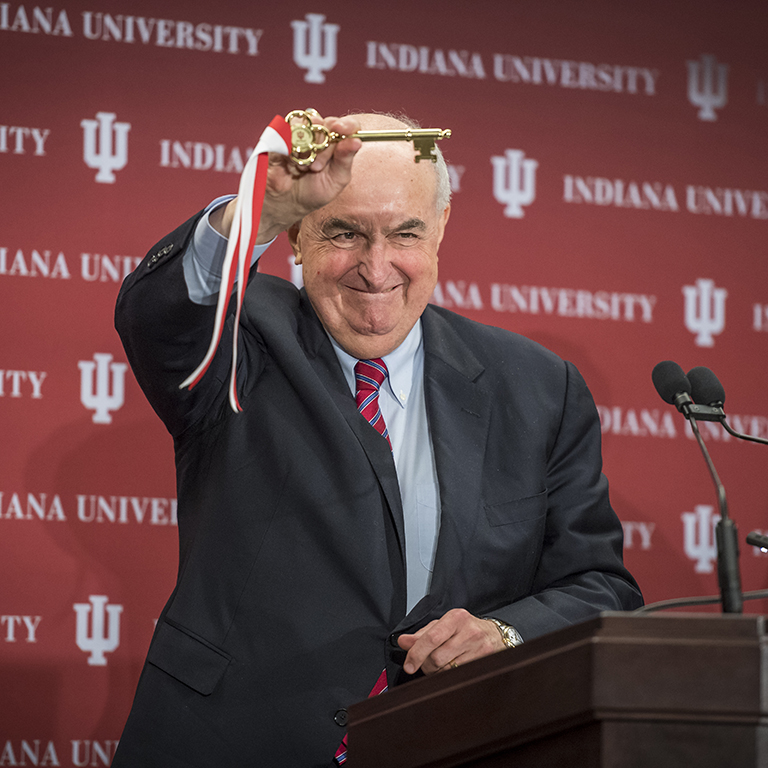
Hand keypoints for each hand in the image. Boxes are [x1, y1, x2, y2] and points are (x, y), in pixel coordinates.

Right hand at [209, 114, 361, 243]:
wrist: (285, 201)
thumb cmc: (313, 192)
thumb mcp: (336, 180)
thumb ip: (346, 159)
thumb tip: (356, 140)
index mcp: (336, 145)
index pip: (348, 126)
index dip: (347, 125)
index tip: (342, 130)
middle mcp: (320, 135)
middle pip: (329, 124)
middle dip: (325, 147)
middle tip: (317, 168)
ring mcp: (302, 133)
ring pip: (311, 125)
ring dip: (309, 148)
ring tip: (305, 168)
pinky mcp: (283, 134)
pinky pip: (291, 128)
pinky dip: (294, 146)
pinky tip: (292, 162)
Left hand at [397, 608, 505, 674]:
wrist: (495, 636)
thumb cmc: (466, 628)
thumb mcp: (443, 624)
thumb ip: (422, 634)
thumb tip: (403, 641)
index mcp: (455, 618)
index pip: (431, 638)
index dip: (416, 653)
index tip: (409, 664)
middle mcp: (468, 632)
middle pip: (437, 658)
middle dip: (426, 664)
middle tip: (425, 662)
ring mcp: (478, 648)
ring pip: (446, 670)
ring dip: (436, 671)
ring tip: (440, 663)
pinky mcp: (483, 662)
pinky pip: (457, 676)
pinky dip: (449, 675)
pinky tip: (451, 667)